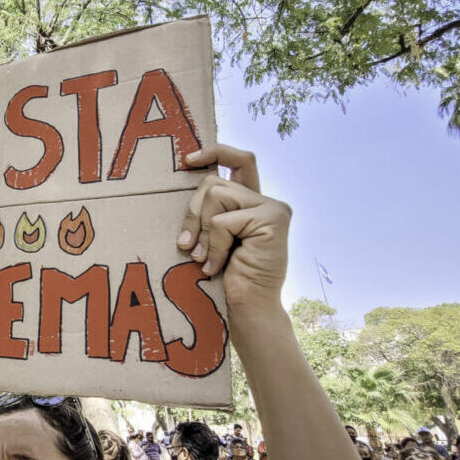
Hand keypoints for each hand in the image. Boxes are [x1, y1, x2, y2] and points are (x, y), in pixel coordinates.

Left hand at [178, 144, 289, 311]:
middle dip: (192, 212)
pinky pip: (222, 222)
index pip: (240, 160)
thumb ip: (210, 210)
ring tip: (204, 258)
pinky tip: (216, 266)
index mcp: (253, 202)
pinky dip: (213, 246)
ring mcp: (272, 208)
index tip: (187, 160)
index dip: (215, 152)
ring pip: (216, 196)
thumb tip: (188, 178)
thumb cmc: (226, 277)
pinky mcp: (272, 220)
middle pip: (214, 181)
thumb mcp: (213, 236)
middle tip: (186, 244)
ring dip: (201, 231)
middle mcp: (266, 201)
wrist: (248, 308)